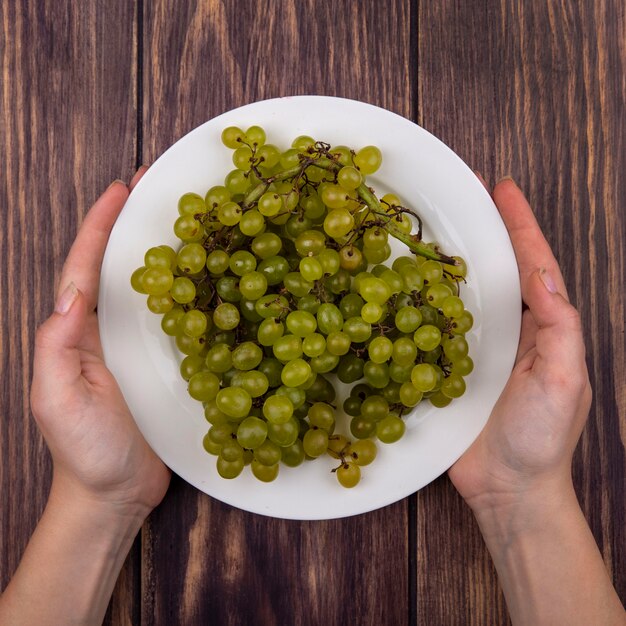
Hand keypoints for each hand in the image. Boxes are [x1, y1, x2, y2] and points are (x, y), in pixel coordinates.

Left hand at [30, 170, 170, 517]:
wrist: (114, 492)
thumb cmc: (83, 450)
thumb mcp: (55, 400)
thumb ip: (56, 347)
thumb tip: (71, 294)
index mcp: (74, 334)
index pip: (84, 268)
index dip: (99, 226)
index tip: (120, 189)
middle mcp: (104, 331)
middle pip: (117, 267)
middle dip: (130, 224)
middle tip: (155, 187)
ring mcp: (135, 347)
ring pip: (150, 288)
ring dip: (163, 250)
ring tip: (187, 219)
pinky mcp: (163, 363)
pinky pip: (176, 318)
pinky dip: (188, 291)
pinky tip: (209, 276)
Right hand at [449, 178, 591, 520]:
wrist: (508, 489)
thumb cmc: (543, 439)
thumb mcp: (567, 380)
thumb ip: (559, 327)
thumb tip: (541, 275)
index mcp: (543, 327)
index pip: (534, 264)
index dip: (519, 224)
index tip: (502, 189)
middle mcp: (509, 330)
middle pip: (496, 269)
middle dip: (482, 230)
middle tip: (459, 194)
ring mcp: (476, 348)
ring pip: (461, 293)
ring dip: (447, 259)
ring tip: (426, 227)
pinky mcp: (446, 367)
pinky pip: (432, 327)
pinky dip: (420, 302)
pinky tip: (400, 286)